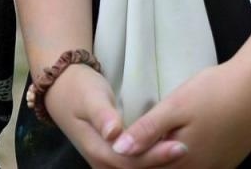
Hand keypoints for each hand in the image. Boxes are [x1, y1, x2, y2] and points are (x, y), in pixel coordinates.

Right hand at [46, 63, 188, 168]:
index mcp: (98, 149)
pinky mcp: (111, 158)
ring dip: (157, 163)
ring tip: (182, 151)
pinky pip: (133, 165)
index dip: (156, 155)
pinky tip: (168, 151)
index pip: (132, 160)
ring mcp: (105, 162)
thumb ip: (102, 115)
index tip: (180, 145)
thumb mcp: (90, 97)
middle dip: (162, 161)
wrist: (62, 91)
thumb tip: (114, 133)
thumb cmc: (79, 90)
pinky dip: (151, 160)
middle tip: (188, 148)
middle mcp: (101, 162)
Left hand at [111, 61, 250, 168]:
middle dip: (144, 162)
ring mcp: (214, 168)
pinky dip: (183, 160)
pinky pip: (199, 167)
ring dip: (163, 161)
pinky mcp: (227, 162)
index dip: (126, 160)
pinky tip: (180, 146)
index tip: (110, 148)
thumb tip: (117, 150)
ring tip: (155, 143)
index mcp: (180, 161)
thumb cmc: (216, 92)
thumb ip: (147, 130)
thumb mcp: (177, 105)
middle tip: (131, 144)